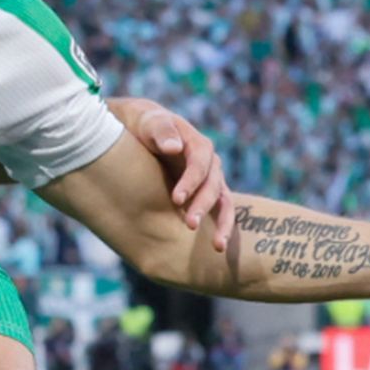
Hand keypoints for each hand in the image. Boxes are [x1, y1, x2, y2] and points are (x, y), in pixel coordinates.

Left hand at [114, 97, 231, 250]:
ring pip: (224, 202)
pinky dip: (222, 228)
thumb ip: (161, 131)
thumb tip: (174, 147)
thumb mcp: (150, 122)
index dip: (191, 181)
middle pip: (213, 185)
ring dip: (222, 223)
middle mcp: (210, 163)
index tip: (177, 199)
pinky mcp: (205, 194)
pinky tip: (217, 247)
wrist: (145, 130)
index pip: (200, 164)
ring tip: (217, 246)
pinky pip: (219, 211)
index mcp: (198, 144)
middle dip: (203, 205)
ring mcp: (210, 179)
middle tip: (189, 224)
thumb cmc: (146, 125)